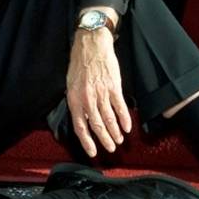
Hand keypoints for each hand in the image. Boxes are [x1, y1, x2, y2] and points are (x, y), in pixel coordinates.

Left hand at [66, 19, 132, 156]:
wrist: (91, 45)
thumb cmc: (79, 64)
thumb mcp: (70, 85)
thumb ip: (76, 102)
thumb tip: (81, 118)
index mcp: (74, 100)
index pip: (80, 127)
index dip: (87, 142)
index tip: (93, 152)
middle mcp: (87, 100)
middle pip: (97, 126)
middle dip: (105, 140)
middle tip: (111, 148)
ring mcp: (101, 94)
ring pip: (109, 119)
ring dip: (115, 132)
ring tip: (119, 140)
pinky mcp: (113, 87)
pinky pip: (120, 107)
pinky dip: (124, 119)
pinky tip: (127, 127)